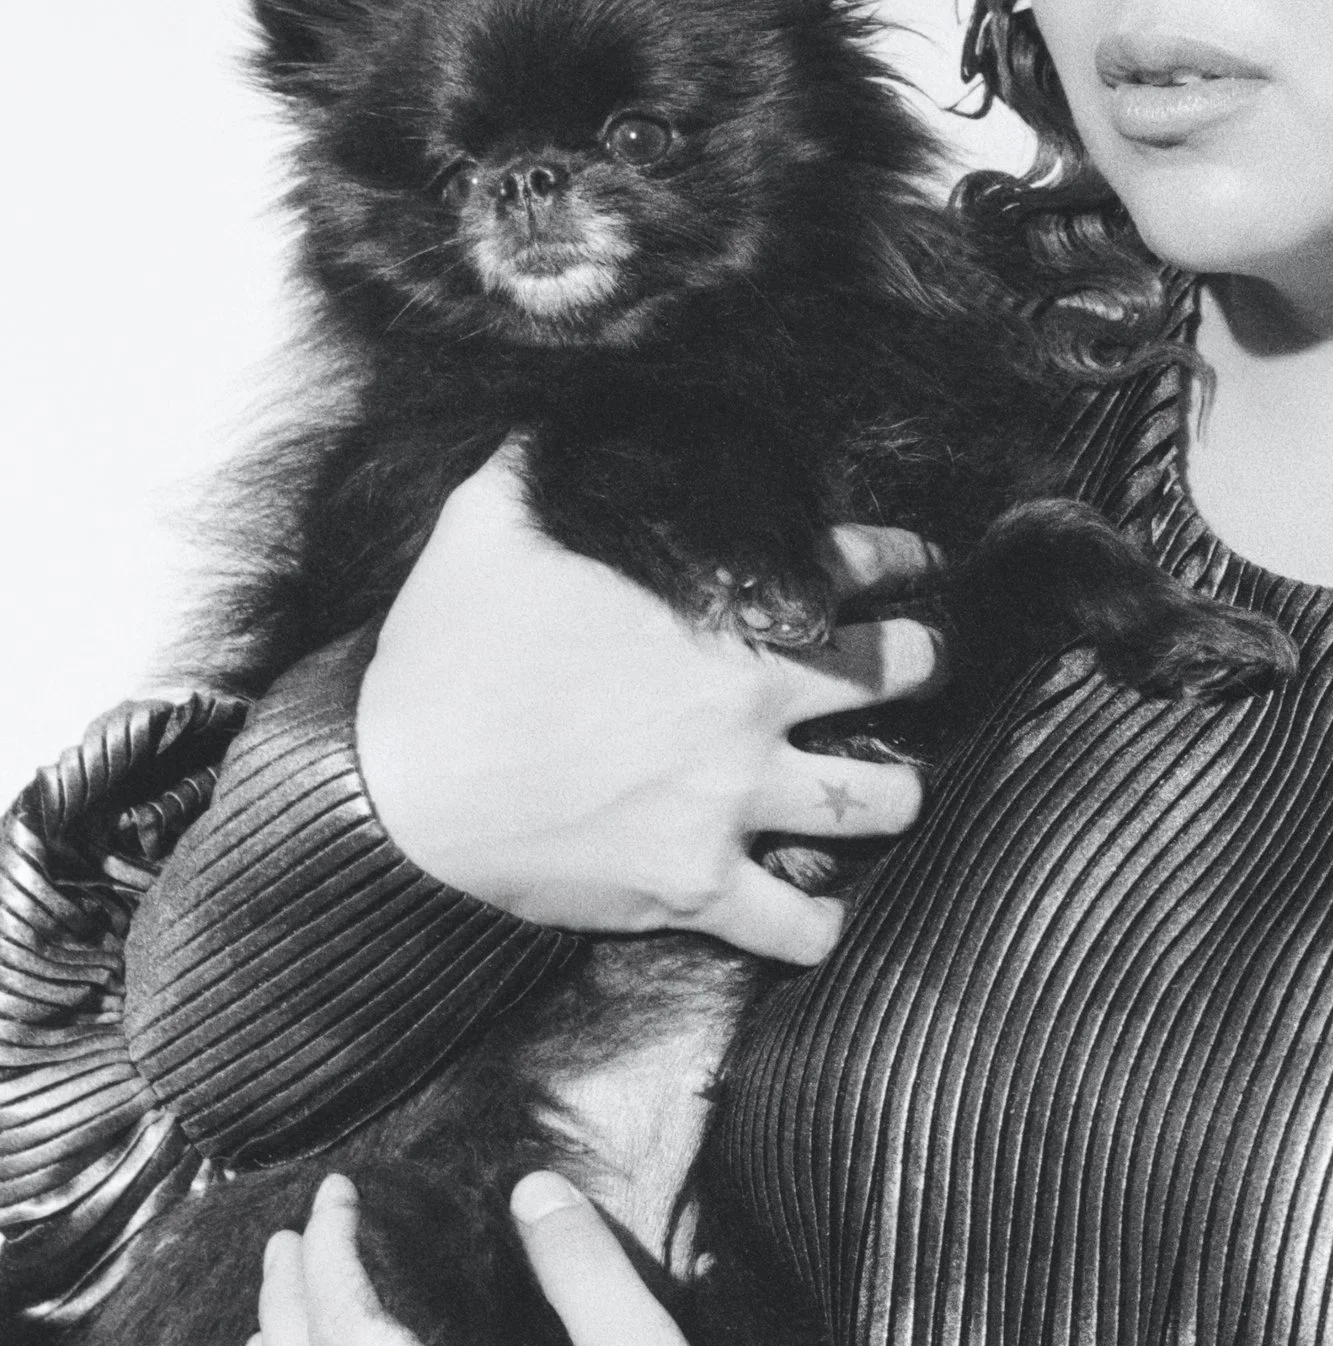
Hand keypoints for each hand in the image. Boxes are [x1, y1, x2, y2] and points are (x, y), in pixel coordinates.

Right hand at [357, 448, 940, 967]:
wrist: (395, 786)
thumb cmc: (444, 653)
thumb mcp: (492, 520)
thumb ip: (550, 464)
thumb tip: (568, 417)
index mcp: (720, 616)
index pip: (852, 567)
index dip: (899, 561)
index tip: (922, 565)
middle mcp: (750, 710)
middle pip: (899, 678)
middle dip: (921, 667)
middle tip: (923, 669)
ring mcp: (731, 804)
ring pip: (880, 802)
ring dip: (893, 797)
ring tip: (889, 794)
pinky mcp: (697, 888)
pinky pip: (799, 927)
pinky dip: (817, 928)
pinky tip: (819, 919)